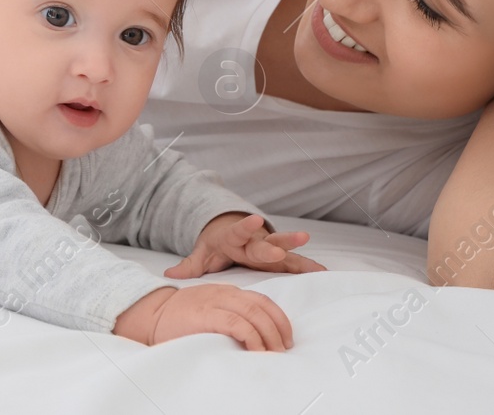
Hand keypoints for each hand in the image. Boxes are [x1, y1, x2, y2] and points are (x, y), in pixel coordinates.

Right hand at [113, 284, 292, 350]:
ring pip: (253, 314)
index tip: (285, 336)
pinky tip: (257, 350)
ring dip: (269, 335)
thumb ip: (228, 314)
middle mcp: (224, 293)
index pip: (261, 300)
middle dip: (278, 328)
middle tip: (284, 347)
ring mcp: (215, 302)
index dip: (278, 318)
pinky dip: (252, 337)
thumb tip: (252, 335)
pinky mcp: (207, 315)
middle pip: (261, 306)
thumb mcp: (209, 308)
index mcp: (226, 291)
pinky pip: (238, 324)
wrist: (151, 313)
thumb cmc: (179, 317)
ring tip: (274, 352)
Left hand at [164, 213, 326, 278]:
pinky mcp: (279, 259)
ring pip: (284, 249)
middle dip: (278, 244)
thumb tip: (168, 274)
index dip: (246, 226)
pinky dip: (309, 268)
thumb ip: (190, 265)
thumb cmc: (217, 245)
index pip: (239, 231)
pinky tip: (325, 274)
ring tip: (310, 243)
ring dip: (297, 249)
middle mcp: (255, 241)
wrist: (231, 232)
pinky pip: (295, 264)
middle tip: (290, 242)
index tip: (254, 219)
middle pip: (266, 243)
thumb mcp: (202, 252)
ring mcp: (268, 249)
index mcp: (234, 238)